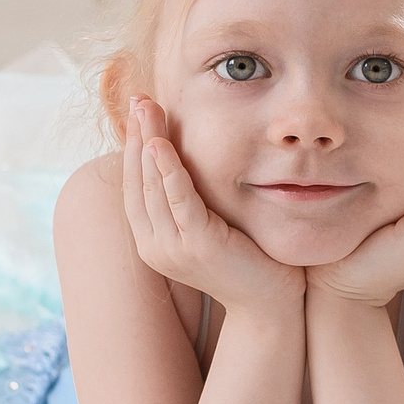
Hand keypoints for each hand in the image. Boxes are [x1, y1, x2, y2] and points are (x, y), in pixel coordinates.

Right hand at [119, 96, 303, 316]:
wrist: (270, 304)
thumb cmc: (247, 260)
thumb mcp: (211, 225)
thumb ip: (193, 199)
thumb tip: (186, 158)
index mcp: (154, 240)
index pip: (135, 185)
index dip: (132, 146)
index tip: (136, 112)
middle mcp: (155, 245)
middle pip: (137, 180)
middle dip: (135, 136)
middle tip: (137, 98)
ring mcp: (173, 248)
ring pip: (152, 186)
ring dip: (146, 143)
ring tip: (144, 109)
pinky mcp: (198, 245)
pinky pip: (178, 200)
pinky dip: (167, 170)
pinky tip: (159, 145)